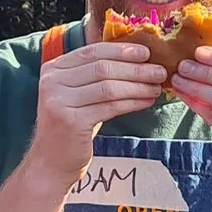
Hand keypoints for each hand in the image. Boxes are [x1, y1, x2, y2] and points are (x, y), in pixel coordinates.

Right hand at [25, 42, 167, 182]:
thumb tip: (136, 58)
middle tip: (159, 71)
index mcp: (53, 69)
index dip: (121, 50)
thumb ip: (94, 75)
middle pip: (103, 68)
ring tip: (157, 87)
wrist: (51, 162)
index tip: (146, 52)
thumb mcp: (77, 94)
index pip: (92, 51)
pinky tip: (146, 101)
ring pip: (108, 87)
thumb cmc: (72, 126)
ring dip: (138, 86)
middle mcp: (52, 82)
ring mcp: (59, 101)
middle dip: (135, 68)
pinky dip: (132, 102)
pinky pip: (110, 107)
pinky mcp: (71, 121)